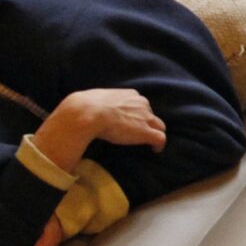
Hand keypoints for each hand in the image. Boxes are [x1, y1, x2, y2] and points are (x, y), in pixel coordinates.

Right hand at [33, 88, 166, 171]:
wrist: (87, 113)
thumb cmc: (86, 106)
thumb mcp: (95, 98)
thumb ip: (100, 102)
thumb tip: (86, 105)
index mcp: (130, 94)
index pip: (140, 104)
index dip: (138, 114)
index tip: (132, 122)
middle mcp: (141, 103)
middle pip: (150, 114)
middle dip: (147, 123)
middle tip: (139, 133)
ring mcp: (145, 118)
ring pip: (158, 125)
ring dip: (154, 133)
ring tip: (149, 143)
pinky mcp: (146, 132)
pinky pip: (160, 138)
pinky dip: (159, 145)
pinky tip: (155, 150)